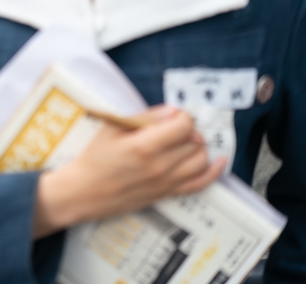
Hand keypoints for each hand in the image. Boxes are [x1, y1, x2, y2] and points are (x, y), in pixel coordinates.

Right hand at [33, 105, 227, 236]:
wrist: (86, 191)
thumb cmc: (95, 157)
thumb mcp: (111, 128)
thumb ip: (144, 117)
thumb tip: (172, 111)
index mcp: (144, 146)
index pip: (182, 125)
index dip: (182, 116)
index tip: (174, 115)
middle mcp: (160, 165)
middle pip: (193, 141)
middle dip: (187, 130)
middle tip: (174, 127)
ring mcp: (167, 182)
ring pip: (201, 159)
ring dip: (198, 146)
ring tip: (185, 141)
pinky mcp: (168, 193)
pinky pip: (200, 183)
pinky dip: (213, 171)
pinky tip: (219, 161)